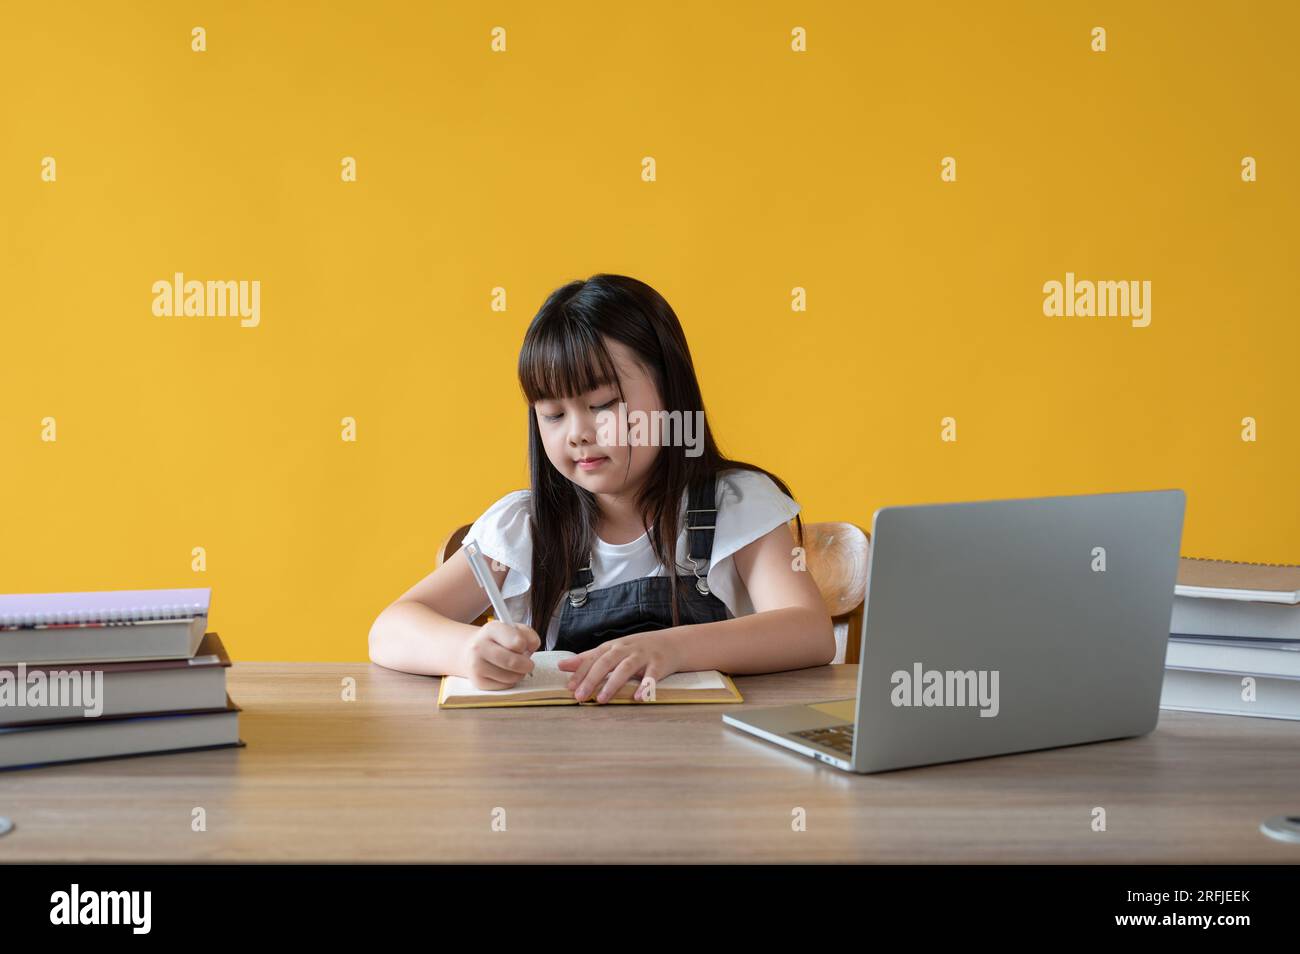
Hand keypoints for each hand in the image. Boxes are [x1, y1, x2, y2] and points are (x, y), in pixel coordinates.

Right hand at [460, 620, 540, 689]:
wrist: (470, 651)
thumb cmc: (497, 640)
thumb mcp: (512, 629)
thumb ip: (527, 634)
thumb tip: (533, 646)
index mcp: (491, 629)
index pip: (517, 642)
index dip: (525, 645)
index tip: (523, 646)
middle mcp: (479, 647)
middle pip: (514, 663)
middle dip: (527, 665)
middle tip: (528, 664)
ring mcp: (477, 666)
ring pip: (511, 677)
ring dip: (519, 674)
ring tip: (514, 667)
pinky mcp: (478, 682)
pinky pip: (505, 686)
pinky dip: (510, 681)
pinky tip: (505, 673)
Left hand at [556, 631, 682, 702]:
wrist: (674, 644)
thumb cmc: (638, 649)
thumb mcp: (613, 650)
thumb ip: (588, 658)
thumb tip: (561, 665)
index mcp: (614, 646)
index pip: (593, 658)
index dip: (581, 671)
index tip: (569, 687)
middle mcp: (627, 649)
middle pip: (606, 662)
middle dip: (592, 679)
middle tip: (579, 696)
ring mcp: (644, 655)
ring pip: (626, 668)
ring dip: (613, 684)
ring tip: (601, 700)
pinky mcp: (660, 664)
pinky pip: (652, 676)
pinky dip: (645, 687)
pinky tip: (637, 698)